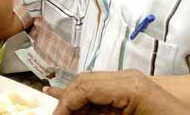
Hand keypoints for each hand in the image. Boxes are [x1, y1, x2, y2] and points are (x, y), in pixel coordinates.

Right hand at [46, 70, 189, 114]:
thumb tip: (72, 114)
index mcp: (128, 86)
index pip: (84, 87)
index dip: (65, 103)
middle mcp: (128, 78)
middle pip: (84, 81)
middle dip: (67, 99)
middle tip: (56, 114)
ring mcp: (131, 81)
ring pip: (91, 83)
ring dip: (76, 99)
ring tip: (62, 111)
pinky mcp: (133, 89)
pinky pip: (103, 90)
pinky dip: (88, 99)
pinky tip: (73, 102)